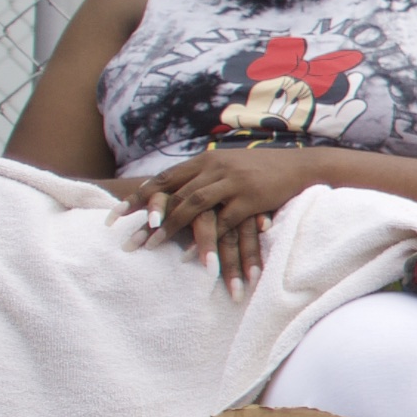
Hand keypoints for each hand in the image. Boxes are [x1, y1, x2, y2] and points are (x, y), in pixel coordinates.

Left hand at [144, 146, 318, 295]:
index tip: (114, 217)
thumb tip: (174, 190)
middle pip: (173, 194)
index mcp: (206, 160)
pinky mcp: (251, 199)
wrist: (302, 167)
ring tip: (153, 248)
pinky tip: (193, 256)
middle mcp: (215, 168)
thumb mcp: (228, 165)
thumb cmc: (263, 169)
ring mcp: (233, 183)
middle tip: (129, 242)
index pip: (163, 179)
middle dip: (148, 220)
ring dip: (171, 229)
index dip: (138, 198)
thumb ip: (203, 175)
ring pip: (193, 207)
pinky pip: (223, 223)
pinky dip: (206, 239)